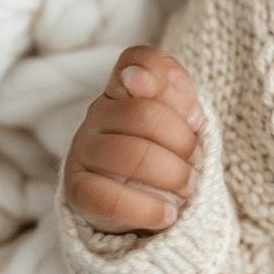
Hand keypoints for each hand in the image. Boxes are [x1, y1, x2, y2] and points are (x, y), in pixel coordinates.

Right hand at [63, 46, 205, 234]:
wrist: (139, 196)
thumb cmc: (165, 148)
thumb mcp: (181, 117)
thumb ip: (176, 94)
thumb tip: (159, 89)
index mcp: (124, 86)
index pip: (137, 60)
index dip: (166, 77)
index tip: (194, 115)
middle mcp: (98, 112)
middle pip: (145, 114)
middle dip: (183, 142)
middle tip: (197, 161)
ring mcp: (83, 149)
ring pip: (132, 155)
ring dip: (173, 175)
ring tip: (188, 187)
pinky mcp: (76, 190)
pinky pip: (110, 199)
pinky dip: (148, 209)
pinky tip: (168, 214)